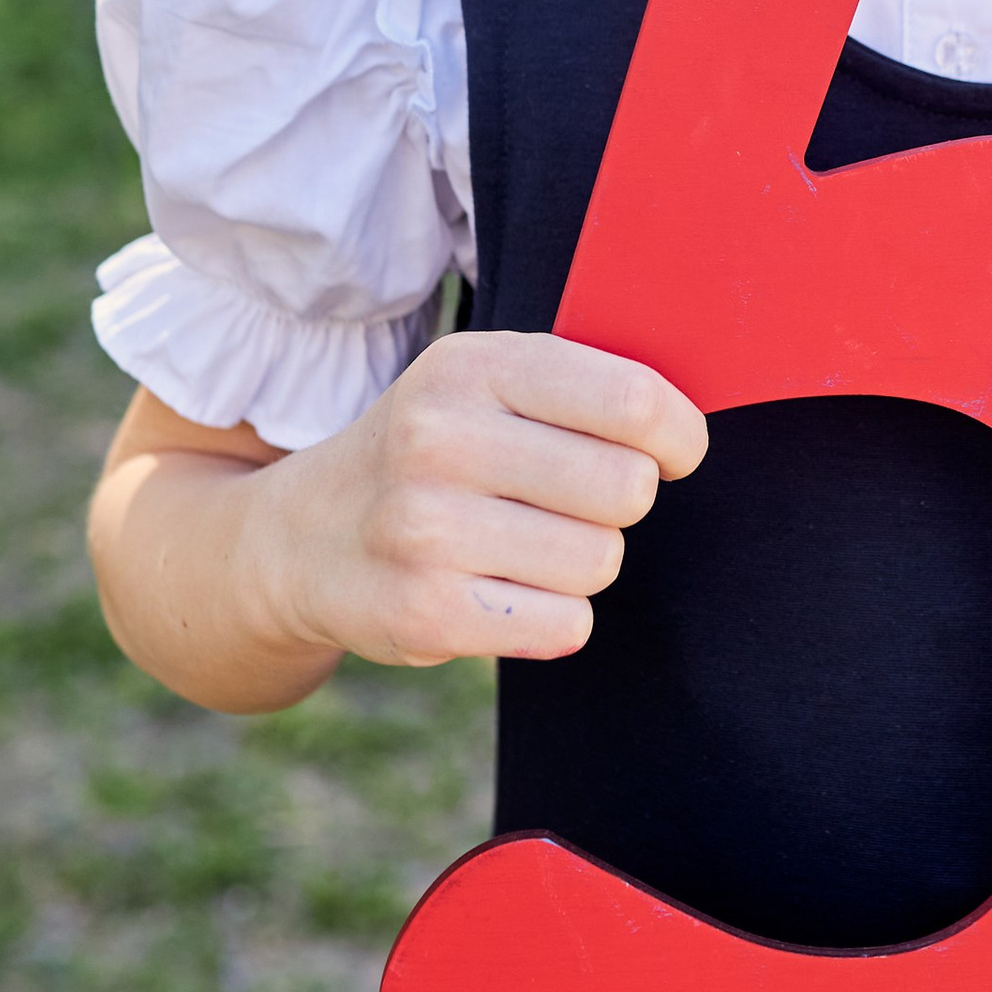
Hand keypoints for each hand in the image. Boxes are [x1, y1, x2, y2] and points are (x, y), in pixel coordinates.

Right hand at [241, 330, 709, 673]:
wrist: (302, 538)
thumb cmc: (431, 454)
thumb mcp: (481, 383)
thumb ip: (579, 383)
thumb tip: (689, 424)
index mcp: (470, 368)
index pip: (632, 401)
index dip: (677, 436)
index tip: (670, 451)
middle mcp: (439, 441)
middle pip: (626, 489)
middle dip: (617, 503)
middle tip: (568, 504)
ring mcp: (424, 531)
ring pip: (601, 560)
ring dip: (581, 563)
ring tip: (518, 546)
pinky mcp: (424, 615)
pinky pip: (567, 624)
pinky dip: (554, 618)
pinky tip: (500, 592)